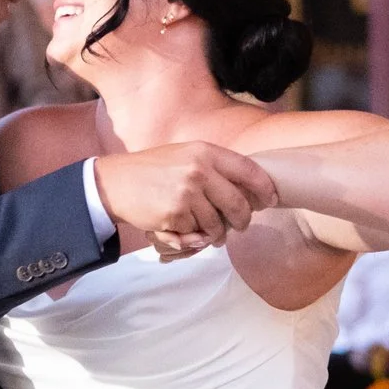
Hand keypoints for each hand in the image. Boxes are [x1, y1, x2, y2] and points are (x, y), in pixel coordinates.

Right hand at [93, 141, 278, 250]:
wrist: (116, 182)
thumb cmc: (153, 169)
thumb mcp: (186, 155)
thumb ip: (214, 166)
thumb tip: (249, 188)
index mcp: (205, 152)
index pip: (248, 170)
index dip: (264, 188)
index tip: (271, 199)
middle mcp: (199, 170)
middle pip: (238, 204)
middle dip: (243, 220)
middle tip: (240, 226)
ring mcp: (187, 193)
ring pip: (218, 224)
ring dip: (215, 233)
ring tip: (208, 232)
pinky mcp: (175, 214)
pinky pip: (196, 234)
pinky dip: (192, 237)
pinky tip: (182, 229)